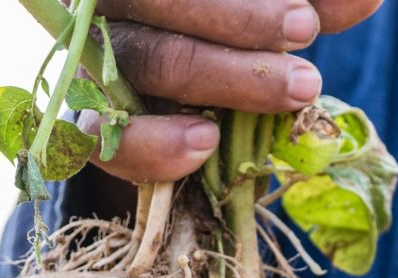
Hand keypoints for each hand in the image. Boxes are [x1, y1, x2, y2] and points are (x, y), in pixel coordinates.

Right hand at [82, 0, 382, 184]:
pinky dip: (154, 144)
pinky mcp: (87, 127)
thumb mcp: (266, 23)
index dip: (243, 1)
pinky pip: (106, 136)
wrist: (177, 119)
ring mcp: (90, 62)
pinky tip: (206, 143)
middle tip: (307, 43)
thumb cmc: (226, 48)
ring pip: (148, 60)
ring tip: (299, 92)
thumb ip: (308, 2)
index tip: (310, 21)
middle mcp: (106, 6)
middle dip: (241, 22)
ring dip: (226, 77)